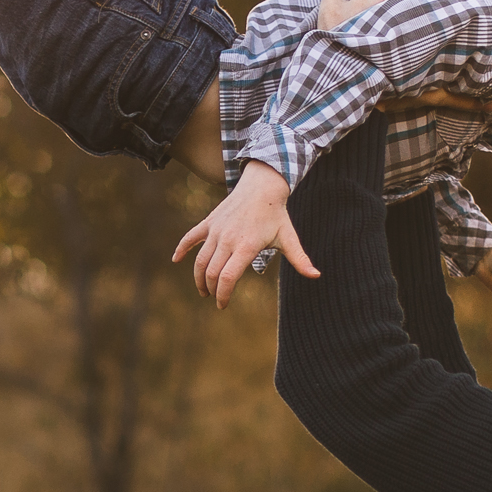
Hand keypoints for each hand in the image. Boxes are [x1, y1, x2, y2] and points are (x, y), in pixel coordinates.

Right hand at [172, 161, 316, 307]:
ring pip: (200, 260)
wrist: (262, 186)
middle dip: (211, 290)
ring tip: (203, 290)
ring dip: (199, 278)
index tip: (223, 305)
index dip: (223, 295)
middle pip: (212, 272)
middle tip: (216, 298)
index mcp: (246, 246)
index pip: (228, 277)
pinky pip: (191, 237)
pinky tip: (176, 260)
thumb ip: (300, 259)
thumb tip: (316, 276)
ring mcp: (216, 230)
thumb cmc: (276, 214)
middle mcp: (228, 239)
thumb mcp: (289, 237)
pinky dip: (181, 249)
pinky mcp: (209, 222)